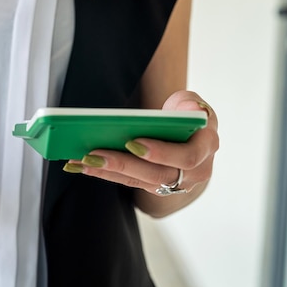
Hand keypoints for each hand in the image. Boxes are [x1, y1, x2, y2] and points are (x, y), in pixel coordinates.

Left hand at [64, 90, 218, 196]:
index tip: (132, 143)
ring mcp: (175, 182)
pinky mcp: (155, 185)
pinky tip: (80, 164)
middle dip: (122, 164)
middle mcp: (195, 171)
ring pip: (139, 181)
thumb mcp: (192, 102)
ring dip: (107, 171)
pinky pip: (129, 182)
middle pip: (157, 173)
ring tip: (79, 160)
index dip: (160, 152)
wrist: (192, 133)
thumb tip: (191, 107)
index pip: (186, 156)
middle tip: (92, 154)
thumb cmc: (188, 113)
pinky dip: (104, 173)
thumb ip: (190, 103)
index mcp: (207, 146)